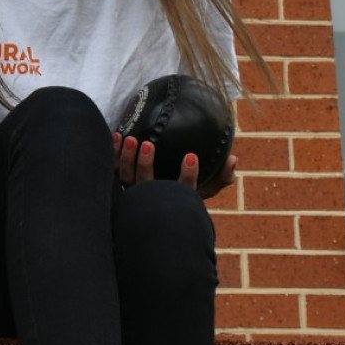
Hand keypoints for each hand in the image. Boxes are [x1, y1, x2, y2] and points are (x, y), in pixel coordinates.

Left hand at [112, 133, 238, 197]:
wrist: (157, 208)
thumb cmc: (186, 195)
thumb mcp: (208, 188)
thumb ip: (222, 176)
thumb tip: (232, 159)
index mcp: (176, 200)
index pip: (183, 191)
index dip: (187, 176)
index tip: (191, 156)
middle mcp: (152, 199)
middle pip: (146, 186)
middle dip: (145, 165)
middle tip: (148, 144)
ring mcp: (134, 193)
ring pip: (126, 178)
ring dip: (127, 159)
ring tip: (131, 138)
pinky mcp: (119, 183)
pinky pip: (113, 169)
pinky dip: (114, 154)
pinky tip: (118, 135)